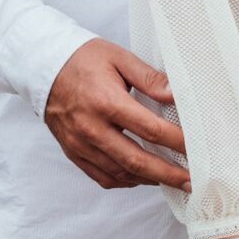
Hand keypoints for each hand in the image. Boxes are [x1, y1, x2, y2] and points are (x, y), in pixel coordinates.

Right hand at [44, 38, 189, 190]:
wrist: (42, 66)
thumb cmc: (82, 59)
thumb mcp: (119, 58)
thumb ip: (150, 78)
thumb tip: (177, 94)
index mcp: (106, 102)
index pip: (149, 129)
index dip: (176, 142)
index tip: (196, 148)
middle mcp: (91, 128)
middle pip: (136, 160)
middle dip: (168, 174)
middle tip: (191, 181)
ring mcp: (80, 144)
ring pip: (119, 173)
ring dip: (148, 179)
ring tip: (172, 180)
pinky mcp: (73, 151)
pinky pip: (101, 176)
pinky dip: (124, 180)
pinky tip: (141, 176)